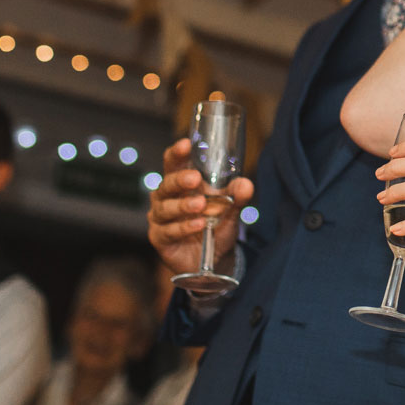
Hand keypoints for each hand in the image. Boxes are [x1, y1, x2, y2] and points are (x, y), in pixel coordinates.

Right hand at [148, 139, 252, 281]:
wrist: (212, 259)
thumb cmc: (216, 227)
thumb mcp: (230, 210)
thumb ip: (237, 197)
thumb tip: (245, 184)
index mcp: (179, 184)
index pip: (173, 164)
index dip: (176, 153)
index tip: (186, 144)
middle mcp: (165, 198)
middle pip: (166, 184)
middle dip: (179, 180)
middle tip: (194, 179)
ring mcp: (160, 218)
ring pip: (165, 208)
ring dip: (183, 206)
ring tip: (200, 205)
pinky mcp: (159, 238)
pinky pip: (169, 231)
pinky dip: (184, 227)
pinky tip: (198, 224)